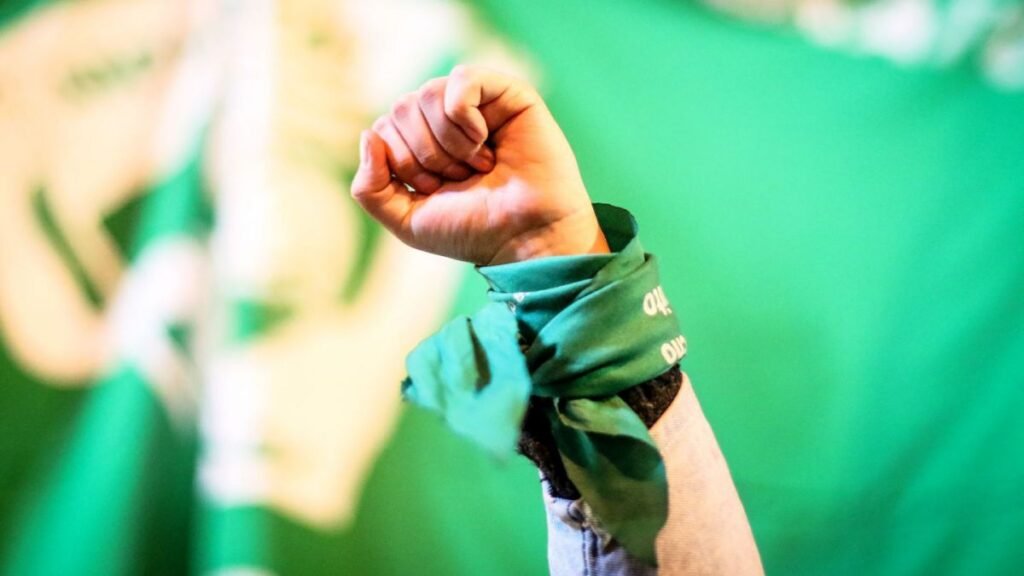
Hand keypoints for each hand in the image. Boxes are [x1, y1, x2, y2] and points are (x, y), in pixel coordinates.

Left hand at [351, 65, 608, 264]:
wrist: (524, 238)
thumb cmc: (472, 230)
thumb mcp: (405, 220)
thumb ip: (369, 188)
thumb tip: (369, 135)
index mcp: (420, 142)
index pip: (382, 130)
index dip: (403, 165)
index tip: (438, 191)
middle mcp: (445, 118)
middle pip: (401, 108)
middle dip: (424, 156)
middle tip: (461, 180)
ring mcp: (477, 103)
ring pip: (428, 93)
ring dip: (448, 143)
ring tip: (479, 166)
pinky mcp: (507, 94)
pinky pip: (462, 79)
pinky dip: (464, 117)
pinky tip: (486, 142)